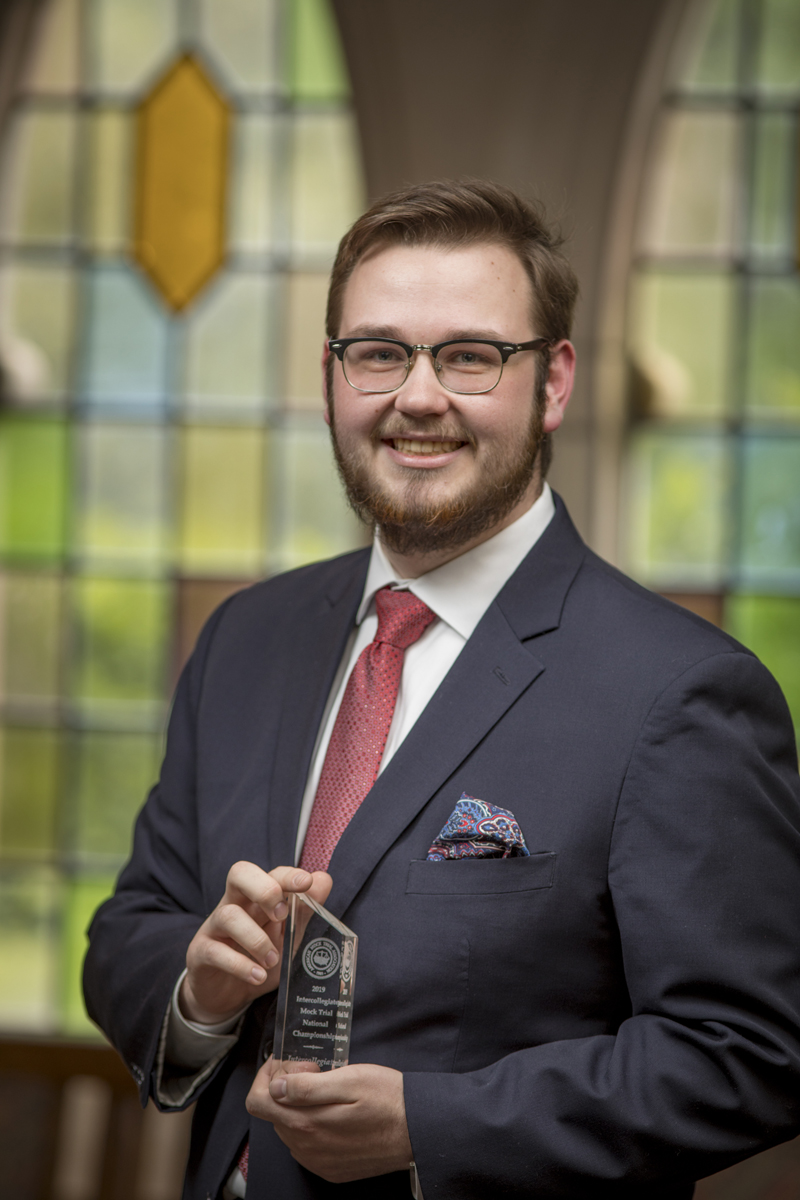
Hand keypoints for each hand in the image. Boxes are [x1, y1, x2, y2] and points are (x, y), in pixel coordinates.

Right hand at [180, 863, 331, 1023]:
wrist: (227, 995)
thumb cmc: (260, 958)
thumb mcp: (287, 937)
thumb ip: (304, 911)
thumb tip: (324, 879)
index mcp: (256, 898)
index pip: (269, 873)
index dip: (288, 875)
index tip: (307, 883)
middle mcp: (234, 904)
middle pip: (239, 874)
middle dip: (265, 889)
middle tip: (282, 915)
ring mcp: (215, 927)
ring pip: (228, 915)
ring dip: (256, 939)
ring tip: (273, 960)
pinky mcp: (201, 953)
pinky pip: (215, 951)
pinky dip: (240, 965)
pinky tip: (257, 976)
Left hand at [246, 1058, 412, 1183]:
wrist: (419, 1131)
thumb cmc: (389, 1099)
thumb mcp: (350, 1078)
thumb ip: (307, 1086)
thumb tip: (275, 1086)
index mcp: (306, 1123)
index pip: (257, 1102)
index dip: (267, 1077)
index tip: (287, 1064)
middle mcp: (306, 1148)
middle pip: (273, 1114)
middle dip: (284, 1088)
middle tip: (313, 1069)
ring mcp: (318, 1161)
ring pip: (289, 1129)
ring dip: (299, 1107)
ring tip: (326, 1088)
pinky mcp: (331, 1169)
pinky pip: (306, 1145)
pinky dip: (312, 1125)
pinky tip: (334, 1110)